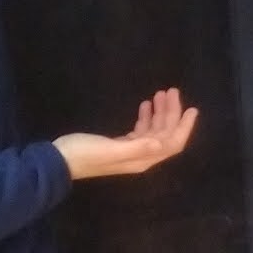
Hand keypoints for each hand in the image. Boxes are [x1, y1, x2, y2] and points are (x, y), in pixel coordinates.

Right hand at [54, 88, 199, 178]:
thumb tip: (161, 144)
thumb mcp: (111, 150)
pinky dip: (146, 117)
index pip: (172, 143)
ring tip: (161, 93)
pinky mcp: (120, 145)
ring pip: (154, 131)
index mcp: (143, 159)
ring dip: (160, 113)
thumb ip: (137, 147)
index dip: (184, 127)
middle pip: (165, 134)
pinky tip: (146, 105)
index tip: (192, 109)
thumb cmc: (84, 154)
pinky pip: (141, 131)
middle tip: (171, 91)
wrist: (59, 161)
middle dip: (172, 114)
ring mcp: (130, 151)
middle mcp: (141, 156)